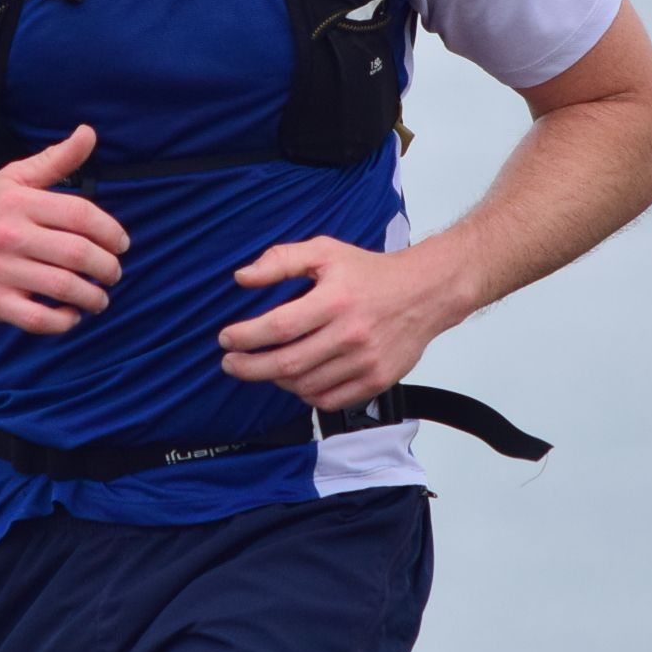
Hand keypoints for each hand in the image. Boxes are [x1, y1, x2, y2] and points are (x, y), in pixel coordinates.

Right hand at [0, 125, 127, 334]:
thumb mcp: (12, 179)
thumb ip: (55, 160)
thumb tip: (88, 133)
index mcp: (21, 202)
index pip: (81, 215)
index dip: (111, 232)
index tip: (121, 244)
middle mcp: (12, 235)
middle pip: (78, 253)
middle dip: (108, 268)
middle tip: (113, 273)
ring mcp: (1, 270)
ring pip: (63, 287)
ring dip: (92, 297)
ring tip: (99, 298)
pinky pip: (38, 318)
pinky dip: (62, 321)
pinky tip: (70, 315)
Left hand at [217, 237, 464, 412]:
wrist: (425, 292)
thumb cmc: (371, 273)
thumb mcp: (325, 251)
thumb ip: (281, 260)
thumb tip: (243, 277)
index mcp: (335, 299)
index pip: (278, 326)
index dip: (246, 336)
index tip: (226, 338)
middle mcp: (350, 334)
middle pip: (287, 363)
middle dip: (249, 367)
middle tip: (230, 363)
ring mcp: (365, 361)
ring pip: (305, 385)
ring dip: (276, 380)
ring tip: (263, 367)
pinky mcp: (376, 380)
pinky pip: (329, 400)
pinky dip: (305, 395)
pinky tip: (295, 380)